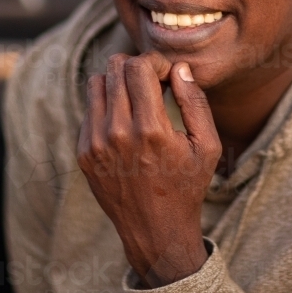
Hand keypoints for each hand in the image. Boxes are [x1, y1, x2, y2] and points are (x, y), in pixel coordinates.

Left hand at [77, 52, 221, 287]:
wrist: (156, 230)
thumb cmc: (187, 186)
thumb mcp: (208, 146)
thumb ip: (195, 102)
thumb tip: (179, 68)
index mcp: (150, 130)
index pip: (138, 67)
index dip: (155, 62)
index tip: (167, 74)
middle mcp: (117, 133)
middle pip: (115, 68)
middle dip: (136, 66)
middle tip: (153, 82)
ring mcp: (95, 143)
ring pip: (97, 83)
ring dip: (118, 82)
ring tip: (137, 98)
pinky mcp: (84, 152)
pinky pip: (90, 109)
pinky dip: (107, 105)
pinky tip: (126, 122)